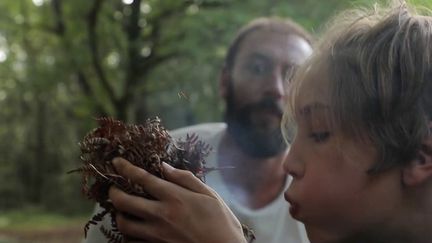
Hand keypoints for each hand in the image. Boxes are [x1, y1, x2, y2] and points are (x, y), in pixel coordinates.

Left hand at [109, 157, 246, 242]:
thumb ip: (186, 179)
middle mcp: (161, 215)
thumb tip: (164, 166)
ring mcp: (156, 235)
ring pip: (123, 224)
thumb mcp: (210, 195)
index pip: (142, 178)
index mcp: (175, 197)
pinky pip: (131, 242)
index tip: (116, 162)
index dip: (125, 168)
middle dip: (114, 192)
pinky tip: (133, 229)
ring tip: (123, 210)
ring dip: (119, 214)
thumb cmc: (222, 223)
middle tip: (114, 188)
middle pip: (124, 201)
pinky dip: (127, 234)